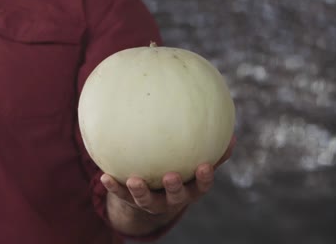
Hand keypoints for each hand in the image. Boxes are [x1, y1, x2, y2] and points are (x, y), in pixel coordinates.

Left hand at [100, 136, 234, 214]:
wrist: (154, 196)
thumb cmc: (181, 172)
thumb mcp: (195, 164)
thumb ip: (212, 152)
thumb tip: (231, 134)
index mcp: (190, 188)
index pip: (201, 185)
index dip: (204, 178)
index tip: (205, 166)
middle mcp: (172, 198)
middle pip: (176, 197)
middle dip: (174, 188)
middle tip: (170, 176)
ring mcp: (152, 201)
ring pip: (147, 200)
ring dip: (140, 192)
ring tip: (134, 180)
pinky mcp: (132, 201)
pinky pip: (121, 194)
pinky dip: (113, 187)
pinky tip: (104, 176)